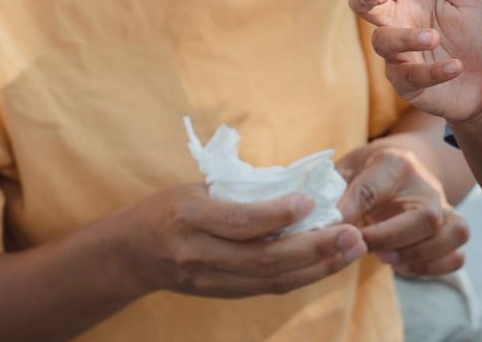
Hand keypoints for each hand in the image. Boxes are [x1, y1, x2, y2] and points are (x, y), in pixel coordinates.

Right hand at [127, 185, 366, 298]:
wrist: (129, 254)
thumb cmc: (166, 208)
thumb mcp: (195, 187)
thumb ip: (239, 192)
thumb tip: (296, 187)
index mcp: (190, 217)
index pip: (241, 222)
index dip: (279, 215)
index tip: (313, 201)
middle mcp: (199, 254)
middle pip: (265, 259)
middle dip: (315, 248)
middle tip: (352, 233)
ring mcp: (210, 280)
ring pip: (272, 281)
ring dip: (318, 267)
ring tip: (352, 249)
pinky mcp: (221, 294)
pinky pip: (267, 288)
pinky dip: (301, 276)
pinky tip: (327, 262)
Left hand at [335, 145, 469, 276]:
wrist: (404, 164)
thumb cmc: (368, 170)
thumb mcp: (348, 168)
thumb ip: (333, 190)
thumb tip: (319, 218)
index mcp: (394, 162)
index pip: (371, 190)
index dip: (349, 213)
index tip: (331, 229)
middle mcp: (426, 183)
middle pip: (425, 217)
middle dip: (390, 239)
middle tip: (364, 246)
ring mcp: (444, 206)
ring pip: (451, 234)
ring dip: (417, 255)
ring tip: (386, 258)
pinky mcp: (451, 227)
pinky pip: (457, 255)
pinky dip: (433, 267)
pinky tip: (403, 264)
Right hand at [349, 0, 481, 126]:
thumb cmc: (475, 37)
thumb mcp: (467, 0)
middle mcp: (398, 23)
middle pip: (365, 6)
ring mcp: (399, 55)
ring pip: (383, 41)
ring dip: (407, 38)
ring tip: (434, 37)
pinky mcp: (407, 84)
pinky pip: (410, 76)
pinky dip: (433, 71)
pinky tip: (455, 66)